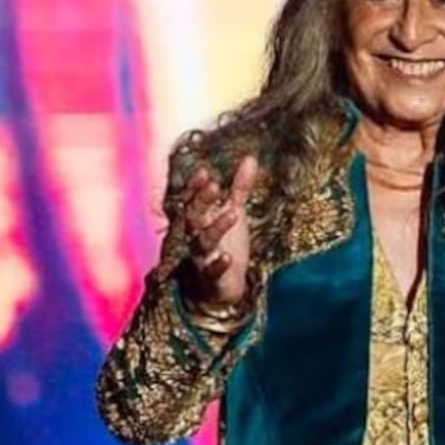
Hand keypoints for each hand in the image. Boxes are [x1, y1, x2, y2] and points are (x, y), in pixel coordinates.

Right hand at [178, 156, 258, 306]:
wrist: (222, 287)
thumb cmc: (226, 244)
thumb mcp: (234, 212)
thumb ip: (239, 188)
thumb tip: (251, 158)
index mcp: (200, 220)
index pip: (192, 200)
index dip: (196, 187)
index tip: (205, 172)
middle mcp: (196, 236)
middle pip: (194, 216)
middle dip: (202, 201)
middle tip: (215, 186)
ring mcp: (203, 257)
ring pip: (203, 241)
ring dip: (216, 228)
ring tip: (234, 214)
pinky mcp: (212, 277)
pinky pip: (212, 271)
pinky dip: (218, 264)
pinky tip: (227, 258)